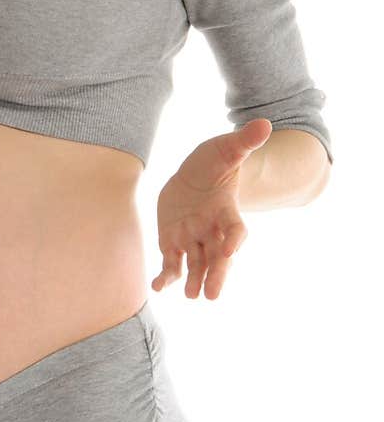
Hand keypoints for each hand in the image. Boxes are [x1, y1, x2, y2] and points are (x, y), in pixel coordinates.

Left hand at [151, 119, 272, 299]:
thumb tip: (265, 124)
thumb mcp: (227, 149)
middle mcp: (212, 230)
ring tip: (193, 296)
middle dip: (216, 274)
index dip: (235, 239)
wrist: (196, 175)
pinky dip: (166, 276)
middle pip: (217, 256)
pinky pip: (171, 263)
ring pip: (197, 264)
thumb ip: (244, 142)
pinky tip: (157, 288)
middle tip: (213, 295)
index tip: (231, 250)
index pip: (235, 229)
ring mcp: (194, 238)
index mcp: (227, 211)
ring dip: (195, 280)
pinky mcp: (174, 242)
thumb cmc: (215, 162)